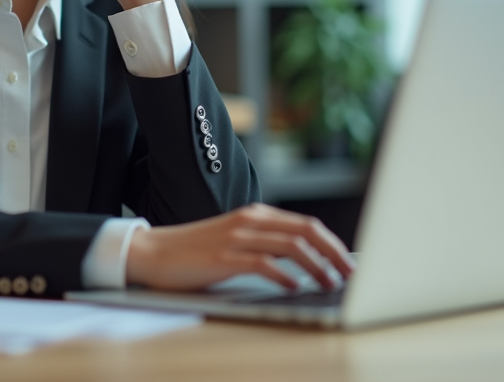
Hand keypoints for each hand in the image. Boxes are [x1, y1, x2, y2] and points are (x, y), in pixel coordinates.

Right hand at [125, 203, 355, 290]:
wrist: (153, 252)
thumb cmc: (195, 251)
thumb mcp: (235, 239)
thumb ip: (264, 243)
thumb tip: (302, 262)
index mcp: (256, 215)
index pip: (306, 224)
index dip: (332, 243)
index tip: (347, 262)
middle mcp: (250, 222)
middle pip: (306, 231)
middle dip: (334, 253)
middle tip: (350, 274)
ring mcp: (237, 238)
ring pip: (291, 247)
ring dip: (317, 266)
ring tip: (329, 283)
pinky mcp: (224, 258)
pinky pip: (263, 264)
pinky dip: (285, 276)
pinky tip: (295, 287)